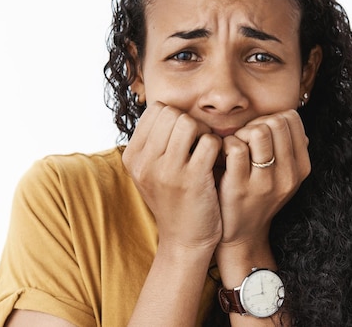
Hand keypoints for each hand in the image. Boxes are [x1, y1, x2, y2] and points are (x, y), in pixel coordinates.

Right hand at [122, 102, 222, 249]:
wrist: (184, 241)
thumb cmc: (173, 201)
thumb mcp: (150, 173)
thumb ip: (154, 143)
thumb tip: (169, 110)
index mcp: (133, 157)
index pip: (156, 111)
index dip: (175, 118)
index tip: (183, 138)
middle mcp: (145, 162)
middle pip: (171, 113)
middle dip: (190, 123)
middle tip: (198, 144)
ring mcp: (167, 171)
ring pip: (189, 123)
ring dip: (204, 133)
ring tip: (206, 151)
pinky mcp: (192, 179)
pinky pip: (210, 141)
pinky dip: (218, 147)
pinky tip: (216, 163)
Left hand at [216, 109, 309, 248]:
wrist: (242, 236)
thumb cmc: (258, 198)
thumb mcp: (283, 177)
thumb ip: (289, 148)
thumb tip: (289, 118)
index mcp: (301, 168)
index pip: (292, 119)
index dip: (271, 118)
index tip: (259, 133)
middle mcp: (288, 175)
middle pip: (276, 122)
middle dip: (255, 124)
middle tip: (244, 140)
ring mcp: (264, 183)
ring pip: (258, 132)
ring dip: (241, 133)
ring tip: (235, 146)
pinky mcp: (239, 188)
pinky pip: (235, 148)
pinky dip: (225, 145)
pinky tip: (222, 156)